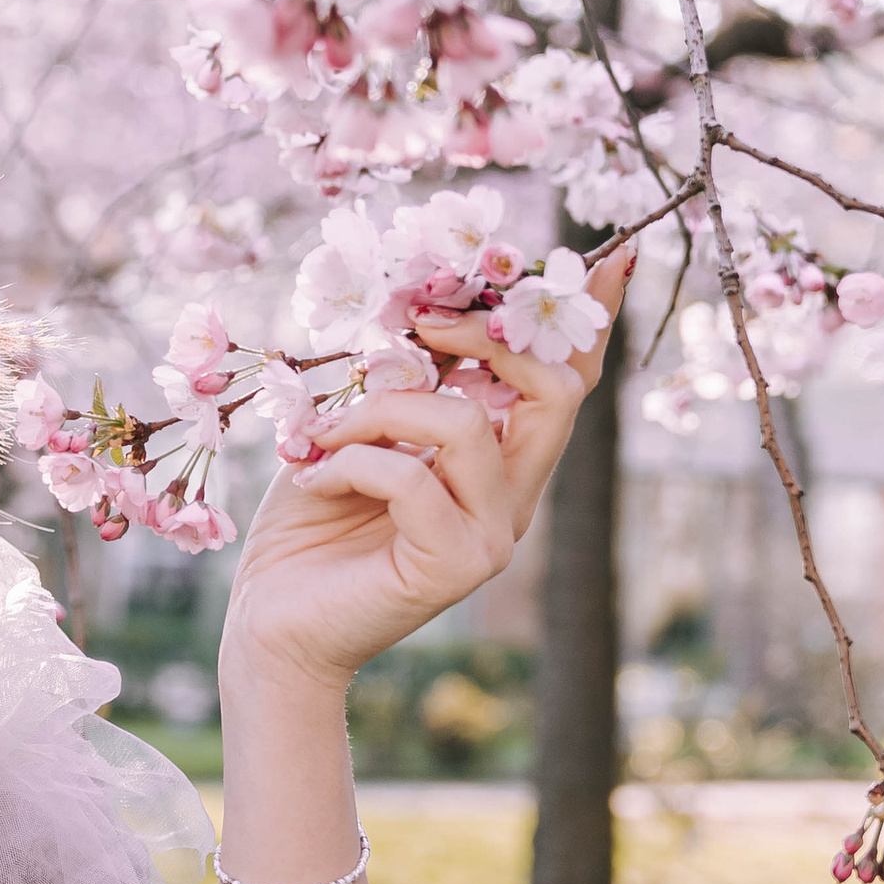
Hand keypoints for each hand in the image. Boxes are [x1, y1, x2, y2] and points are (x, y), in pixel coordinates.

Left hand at [219, 245, 632, 708]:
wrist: (271, 626)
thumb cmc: (306, 526)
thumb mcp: (349, 431)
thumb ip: (397, 381)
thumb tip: (422, 314)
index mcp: (497, 463)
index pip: (563, 383)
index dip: (589, 321)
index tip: (612, 257)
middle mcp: (510, 497)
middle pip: (554, 393)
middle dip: (487, 336)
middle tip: (418, 323)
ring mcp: (491, 536)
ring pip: (469, 424)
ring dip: (381, 407)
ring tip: (322, 433)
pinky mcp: (456, 566)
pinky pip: (412, 477)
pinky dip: (349, 461)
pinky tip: (310, 480)